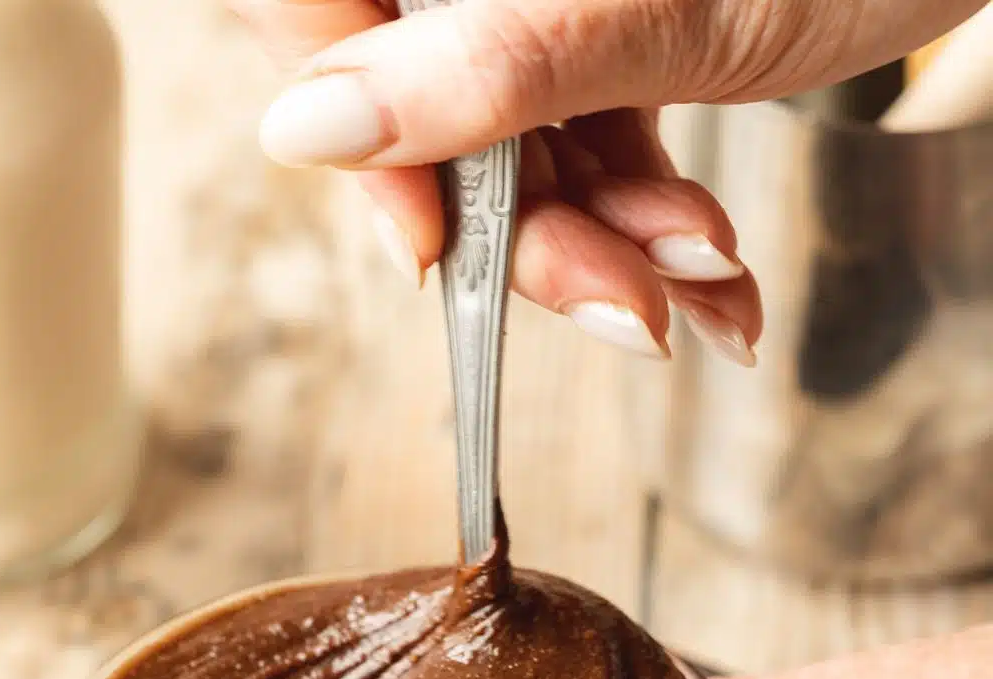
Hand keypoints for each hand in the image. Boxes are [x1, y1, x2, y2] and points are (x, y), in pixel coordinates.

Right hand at [240, 0, 978, 362]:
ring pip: (508, 158)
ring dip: (607, 253)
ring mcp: (538, 9)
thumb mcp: (661, 8)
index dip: (355, 136)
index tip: (431, 247)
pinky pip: (580, 155)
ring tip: (703, 278)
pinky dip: (643, 231)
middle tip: (623, 306)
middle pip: (422, 116)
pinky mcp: (599, 48)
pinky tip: (712, 274)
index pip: (311, 8)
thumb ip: (487, 63)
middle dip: (532, 238)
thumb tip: (309, 127)